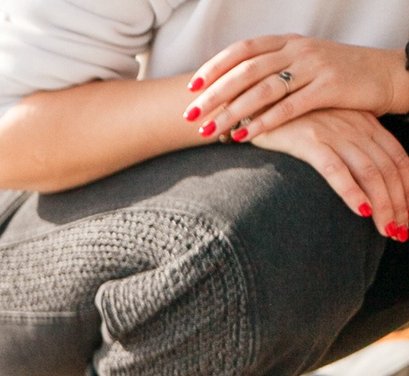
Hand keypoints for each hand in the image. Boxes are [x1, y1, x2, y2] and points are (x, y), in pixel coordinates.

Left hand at [184, 36, 408, 139]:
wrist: (383, 74)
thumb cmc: (335, 74)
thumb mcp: (301, 62)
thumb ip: (270, 69)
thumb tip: (228, 87)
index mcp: (287, 41)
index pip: (242, 50)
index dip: (214, 67)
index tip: (191, 88)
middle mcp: (298, 50)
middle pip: (246, 70)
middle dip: (214, 94)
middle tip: (189, 115)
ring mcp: (315, 67)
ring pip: (264, 89)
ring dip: (232, 111)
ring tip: (208, 130)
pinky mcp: (329, 88)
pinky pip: (289, 107)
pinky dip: (263, 122)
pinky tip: (243, 136)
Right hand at [248, 107, 408, 238]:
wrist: (254, 100)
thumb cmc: (290, 120)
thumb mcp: (328, 127)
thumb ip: (346, 146)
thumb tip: (362, 178)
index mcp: (366, 123)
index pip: (399, 158)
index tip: (408, 215)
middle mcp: (356, 126)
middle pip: (388, 169)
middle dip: (400, 203)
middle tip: (400, 232)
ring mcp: (333, 132)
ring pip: (369, 172)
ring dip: (383, 204)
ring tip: (386, 229)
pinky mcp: (308, 140)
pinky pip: (335, 169)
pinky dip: (351, 190)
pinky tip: (360, 210)